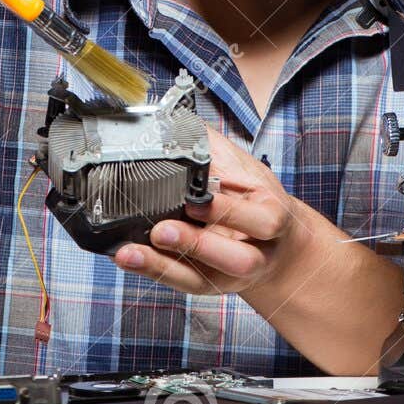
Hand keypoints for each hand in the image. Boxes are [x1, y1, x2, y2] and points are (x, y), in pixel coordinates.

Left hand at [112, 127, 311, 296]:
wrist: (277, 247)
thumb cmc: (257, 201)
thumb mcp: (248, 171)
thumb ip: (216, 151)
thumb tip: (179, 119)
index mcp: (271, 218)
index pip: (260, 221)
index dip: (227, 211)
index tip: (195, 201)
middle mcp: (257, 253)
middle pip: (236, 259)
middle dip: (197, 245)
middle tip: (160, 230)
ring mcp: (231, 275)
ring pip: (203, 279)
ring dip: (164, 265)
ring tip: (130, 252)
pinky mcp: (208, 284)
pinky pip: (180, 284)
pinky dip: (152, 271)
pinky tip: (127, 258)